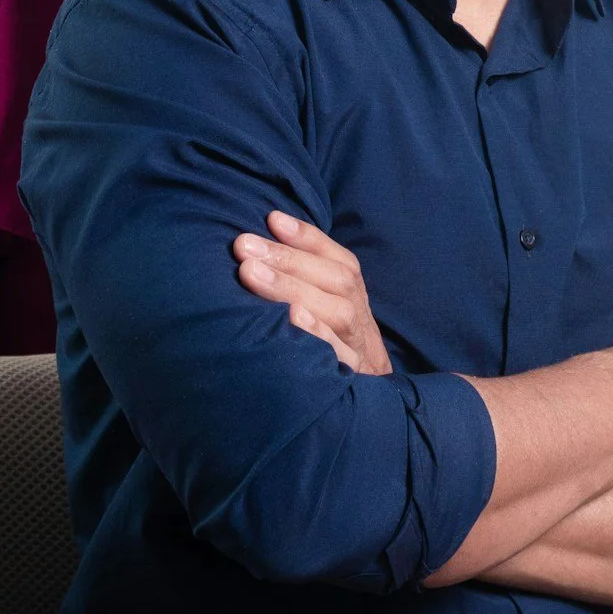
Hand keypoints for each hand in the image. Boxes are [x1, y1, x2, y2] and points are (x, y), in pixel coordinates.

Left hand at [233, 212, 393, 374]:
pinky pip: (339, 355)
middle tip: (244, 248)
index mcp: (352, 291)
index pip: (335, 257)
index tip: (271, 219)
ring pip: (338, 312)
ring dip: (293, 289)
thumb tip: (265, 231)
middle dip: (288, 260)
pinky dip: (317, 334)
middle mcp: (358, 312)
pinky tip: (290, 318)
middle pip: (335, 280)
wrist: (368, 394)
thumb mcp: (325, 303)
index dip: (305, 237)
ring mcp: (358, 345)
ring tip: (252, 273)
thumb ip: (303, 272)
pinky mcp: (352, 375)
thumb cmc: (330, 339)